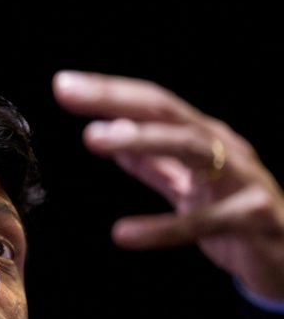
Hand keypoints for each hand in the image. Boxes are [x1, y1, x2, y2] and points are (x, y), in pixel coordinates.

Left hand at [52, 70, 283, 299]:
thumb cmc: (235, 214)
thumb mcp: (189, 186)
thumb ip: (154, 166)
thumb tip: (114, 139)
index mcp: (205, 137)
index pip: (153, 105)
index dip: (110, 93)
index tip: (64, 84)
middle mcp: (226, 147)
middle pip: (168, 113)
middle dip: (116, 100)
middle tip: (68, 93)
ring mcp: (244, 178)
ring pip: (194, 148)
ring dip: (143, 140)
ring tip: (96, 139)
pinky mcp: (255, 216)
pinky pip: (207, 220)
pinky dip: (163, 228)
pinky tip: (123, 234)